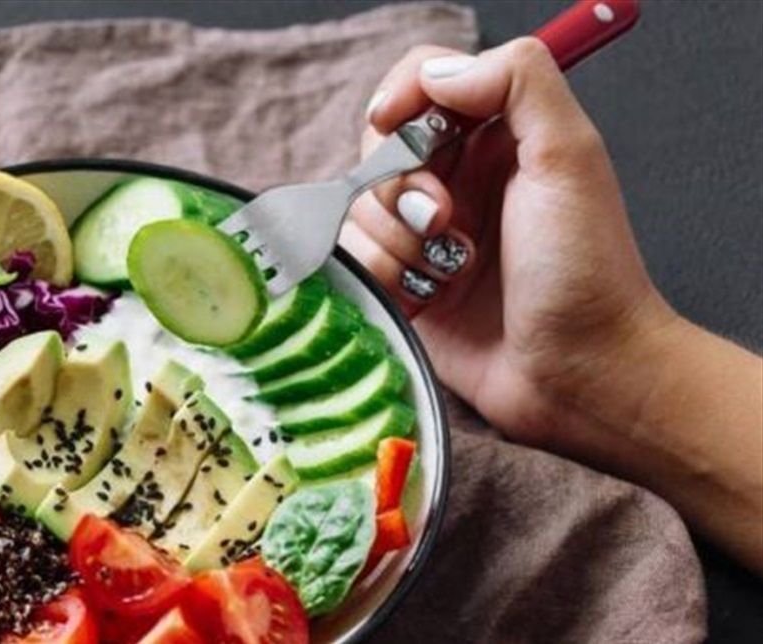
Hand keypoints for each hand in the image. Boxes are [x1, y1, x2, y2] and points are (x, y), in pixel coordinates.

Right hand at [345, 37, 762, 573]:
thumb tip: (434, 73)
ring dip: (397, 240)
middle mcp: (458, 177)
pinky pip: (354, 260)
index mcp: (499, 135)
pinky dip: (386, 277)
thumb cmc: (585, 271)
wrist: (580, 374)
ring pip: (358, 206)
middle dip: (399, 184)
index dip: (399, 97)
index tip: (393, 124)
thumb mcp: (570, 155)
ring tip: (450, 271)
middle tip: (446, 221)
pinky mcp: (403, 284)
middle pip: (377, 146)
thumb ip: (516, 81)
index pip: (422, 80)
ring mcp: (425, 233)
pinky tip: (431, 298)